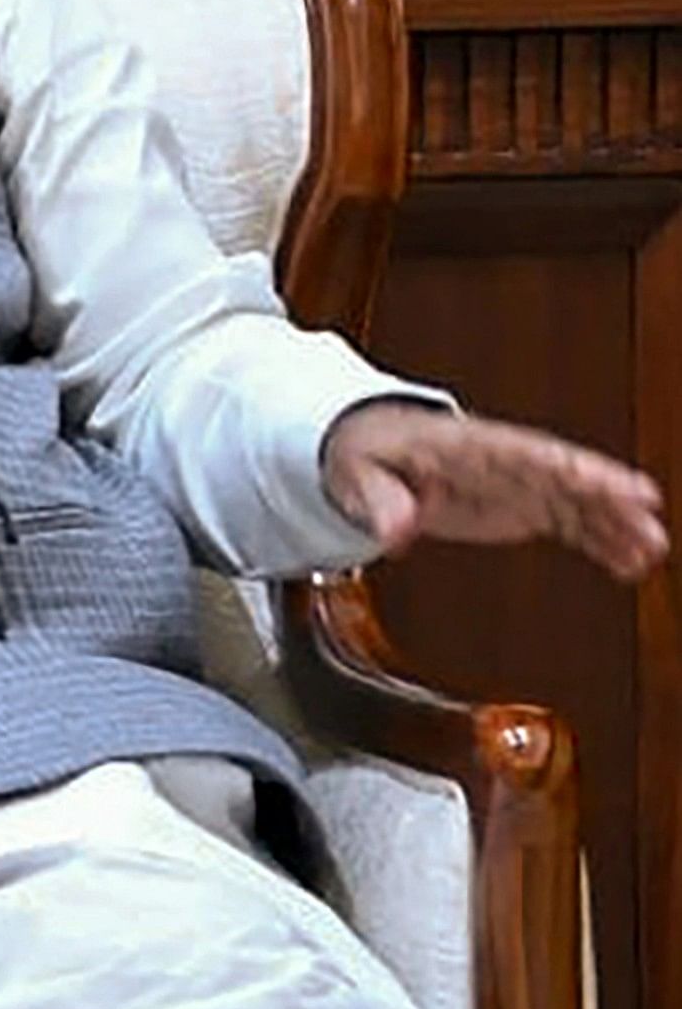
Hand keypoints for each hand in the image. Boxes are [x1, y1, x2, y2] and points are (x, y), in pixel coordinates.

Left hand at [324, 401, 665, 581]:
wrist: (365, 449)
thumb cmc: (362, 451)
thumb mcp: (356, 471)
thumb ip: (378, 499)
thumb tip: (394, 530)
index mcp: (469, 446)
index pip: (533, 455)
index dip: (579, 470)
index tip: (616, 482)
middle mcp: (503, 462)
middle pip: (566, 477)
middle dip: (611, 500)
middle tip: (652, 527)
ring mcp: (515, 483)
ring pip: (575, 501)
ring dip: (614, 524)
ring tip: (651, 551)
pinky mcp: (517, 505)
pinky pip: (565, 520)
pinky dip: (596, 539)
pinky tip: (627, 562)